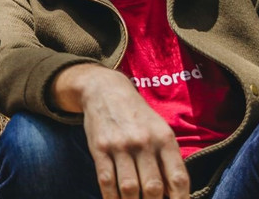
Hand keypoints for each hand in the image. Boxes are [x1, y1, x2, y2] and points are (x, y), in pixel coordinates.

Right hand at [64, 66, 188, 198]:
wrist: (104, 90)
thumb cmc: (138, 116)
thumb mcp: (160, 130)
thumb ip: (168, 159)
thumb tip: (173, 193)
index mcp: (164, 139)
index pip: (177, 178)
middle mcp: (143, 142)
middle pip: (153, 187)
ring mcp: (120, 145)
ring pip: (129, 188)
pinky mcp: (100, 148)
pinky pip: (106, 180)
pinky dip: (111, 197)